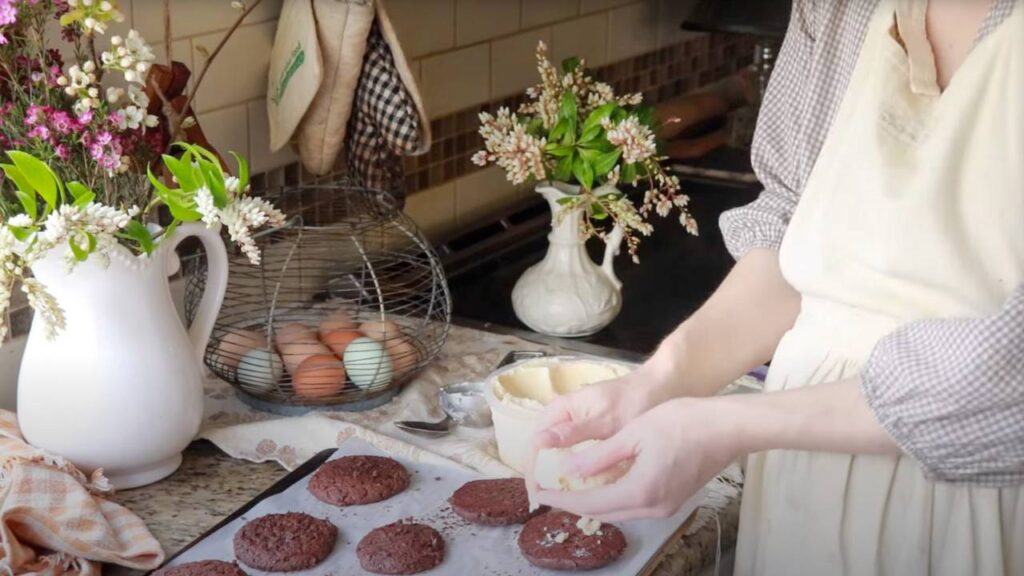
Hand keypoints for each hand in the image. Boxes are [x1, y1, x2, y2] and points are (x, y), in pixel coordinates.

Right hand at [525, 364, 672, 492]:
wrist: (660, 389)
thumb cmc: (632, 402)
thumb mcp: (604, 420)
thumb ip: (573, 432)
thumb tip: (539, 442)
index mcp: (560, 410)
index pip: (534, 443)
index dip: (533, 470)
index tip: (538, 495)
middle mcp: (563, 416)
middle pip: (542, 449)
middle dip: (543, 475)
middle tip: (550, 501)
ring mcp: (576, 423)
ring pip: (557, 452)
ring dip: (556, 473)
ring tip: (562, 498)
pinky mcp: (590, 431)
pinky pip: (573, 452)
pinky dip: (574, 468)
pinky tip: (581, 484)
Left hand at [532, 397, 739, 521]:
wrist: (726, 428)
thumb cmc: (683, 422)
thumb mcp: (634, 434)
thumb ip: (600, 457)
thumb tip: (570, 470)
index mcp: (640, 491)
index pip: (590, 503)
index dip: (561, 498)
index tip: (540, 492)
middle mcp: (653, 508)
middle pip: (603, 513)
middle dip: (573, 502)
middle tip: (549, 489)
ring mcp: (666, 507)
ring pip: (619, 511)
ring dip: (593, 501)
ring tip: (569, 486)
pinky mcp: (673, 500)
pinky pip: (634, 506)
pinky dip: (613, 497)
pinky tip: (601, 483)